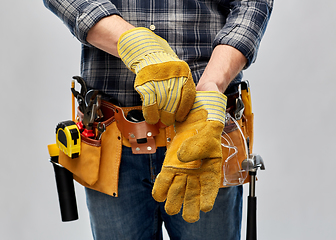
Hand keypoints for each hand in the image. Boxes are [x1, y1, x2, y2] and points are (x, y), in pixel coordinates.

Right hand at [117, 28, 195, 125]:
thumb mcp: (176, 72)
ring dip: (161, 115)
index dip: (184, 110)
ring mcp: (158, 78)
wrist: (145, 52)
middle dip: (171, 114)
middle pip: (174, 101)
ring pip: (162, 103)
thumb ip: (180, 87)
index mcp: (184, 72)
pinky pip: (149, 102)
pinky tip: (151, 117)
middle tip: (169, 121)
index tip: (181, 118)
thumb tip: (181, 110)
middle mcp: (172, 74)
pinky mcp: (145, 82)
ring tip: (160, 121)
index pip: (188, 95)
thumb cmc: (162, 66)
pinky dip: (150, 113)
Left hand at [152, 91, 226, 222]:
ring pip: (178, 191)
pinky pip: (164, 180)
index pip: (210, 186)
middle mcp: (197, 172)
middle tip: (186, 214)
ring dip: (174, 200)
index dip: (207, 198)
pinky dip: (161, 188)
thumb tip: (181, 158)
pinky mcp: (169, 164)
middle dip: (189, 206)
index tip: (204, 207)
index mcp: (211, 167)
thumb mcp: (208, 130)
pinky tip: (159, 194)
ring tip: (171, 206)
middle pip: (193, 194)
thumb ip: (197, 145)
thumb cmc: (207, 121)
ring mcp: (183, 169)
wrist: (194, 110)